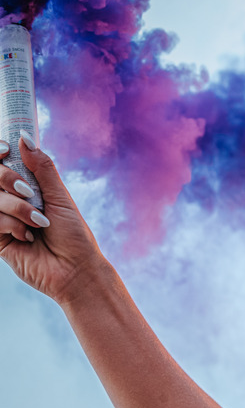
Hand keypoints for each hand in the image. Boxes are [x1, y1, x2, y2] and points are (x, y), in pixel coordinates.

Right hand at [0, 136, 109, 305]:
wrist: (75, 270)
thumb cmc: (74, 235)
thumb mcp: (60, 197)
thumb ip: (41, 168)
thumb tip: (23, 138)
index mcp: (26, 188)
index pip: (2, 164)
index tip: (4, 150)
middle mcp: (11, 201)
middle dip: (8, 180)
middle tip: (29, 193)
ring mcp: (1, 219)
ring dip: (17, 208)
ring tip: (38, 223)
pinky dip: (10, 225)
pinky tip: (27, 237)